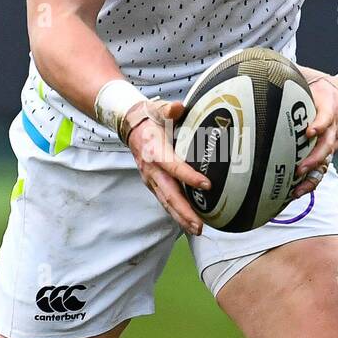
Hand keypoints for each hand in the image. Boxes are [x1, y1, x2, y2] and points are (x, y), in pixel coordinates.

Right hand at [124, 99, 209, 234]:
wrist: (130, 125)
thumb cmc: (150, 117)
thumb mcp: (157, 108)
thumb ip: (169, 109)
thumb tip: (178, 107)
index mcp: (154, 151)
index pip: (173, 167)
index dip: (189, 177)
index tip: (207, 185)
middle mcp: (151, 169)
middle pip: (169, 194)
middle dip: (184, 211)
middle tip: (199, 225)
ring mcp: (150, 179)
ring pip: (166, 202)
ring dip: (181, 217)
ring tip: (197, 229)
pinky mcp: (153, 184)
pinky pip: (165, 201)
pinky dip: (176, 213)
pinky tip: (189, 222)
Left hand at [287, 67, 337, 199]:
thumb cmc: (320, 85)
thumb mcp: (308, 74)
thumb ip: (288, 71)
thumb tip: (259, 63)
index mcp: (329, 106)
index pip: (328, 116)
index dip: (320, 124)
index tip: (309, 131)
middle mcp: (333, 127)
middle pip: (328, 146)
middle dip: (314, 158)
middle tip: (299, 167)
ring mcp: (332, 142)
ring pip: (325, 162)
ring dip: (312, 175)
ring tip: (296, 187)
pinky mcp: (327, 153)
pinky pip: (321, 171)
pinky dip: (310, 183)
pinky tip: (294, 193)